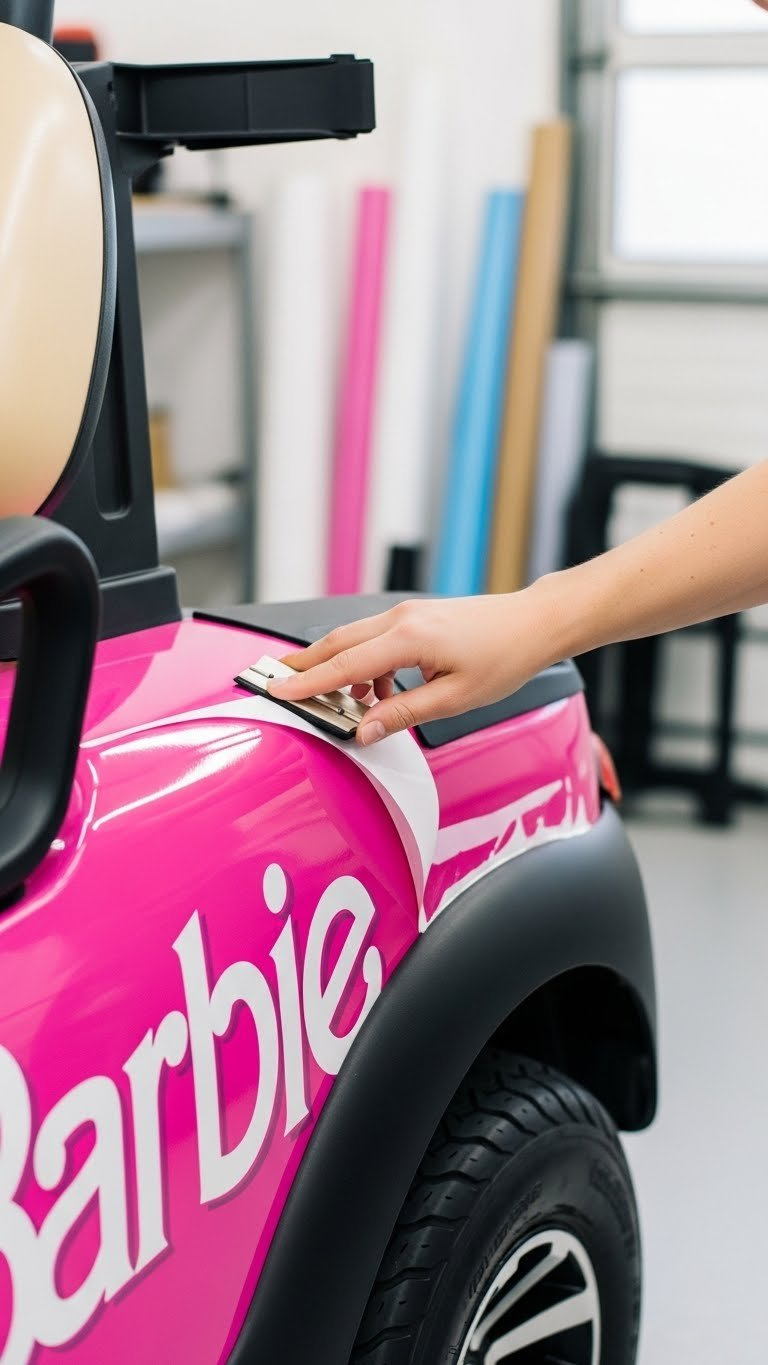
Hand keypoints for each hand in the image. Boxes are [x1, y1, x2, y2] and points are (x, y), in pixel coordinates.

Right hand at [267, 589, 562, 744]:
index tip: (277, 689)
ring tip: (338, 704)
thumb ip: (402, 714)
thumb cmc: (504, 656)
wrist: (534, 624)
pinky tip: (377, 691)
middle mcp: (401, 619)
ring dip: (337, 669)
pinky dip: (363, 665)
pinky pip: (374, 639)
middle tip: (273, 680)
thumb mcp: (453, 699)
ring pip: (353, 639)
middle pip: (337, 643)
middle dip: (304, 665)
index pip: (345, 665)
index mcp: (408, 638)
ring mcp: (406, 614)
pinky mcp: (414, 617)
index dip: (308, 681)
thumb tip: (362, 731)